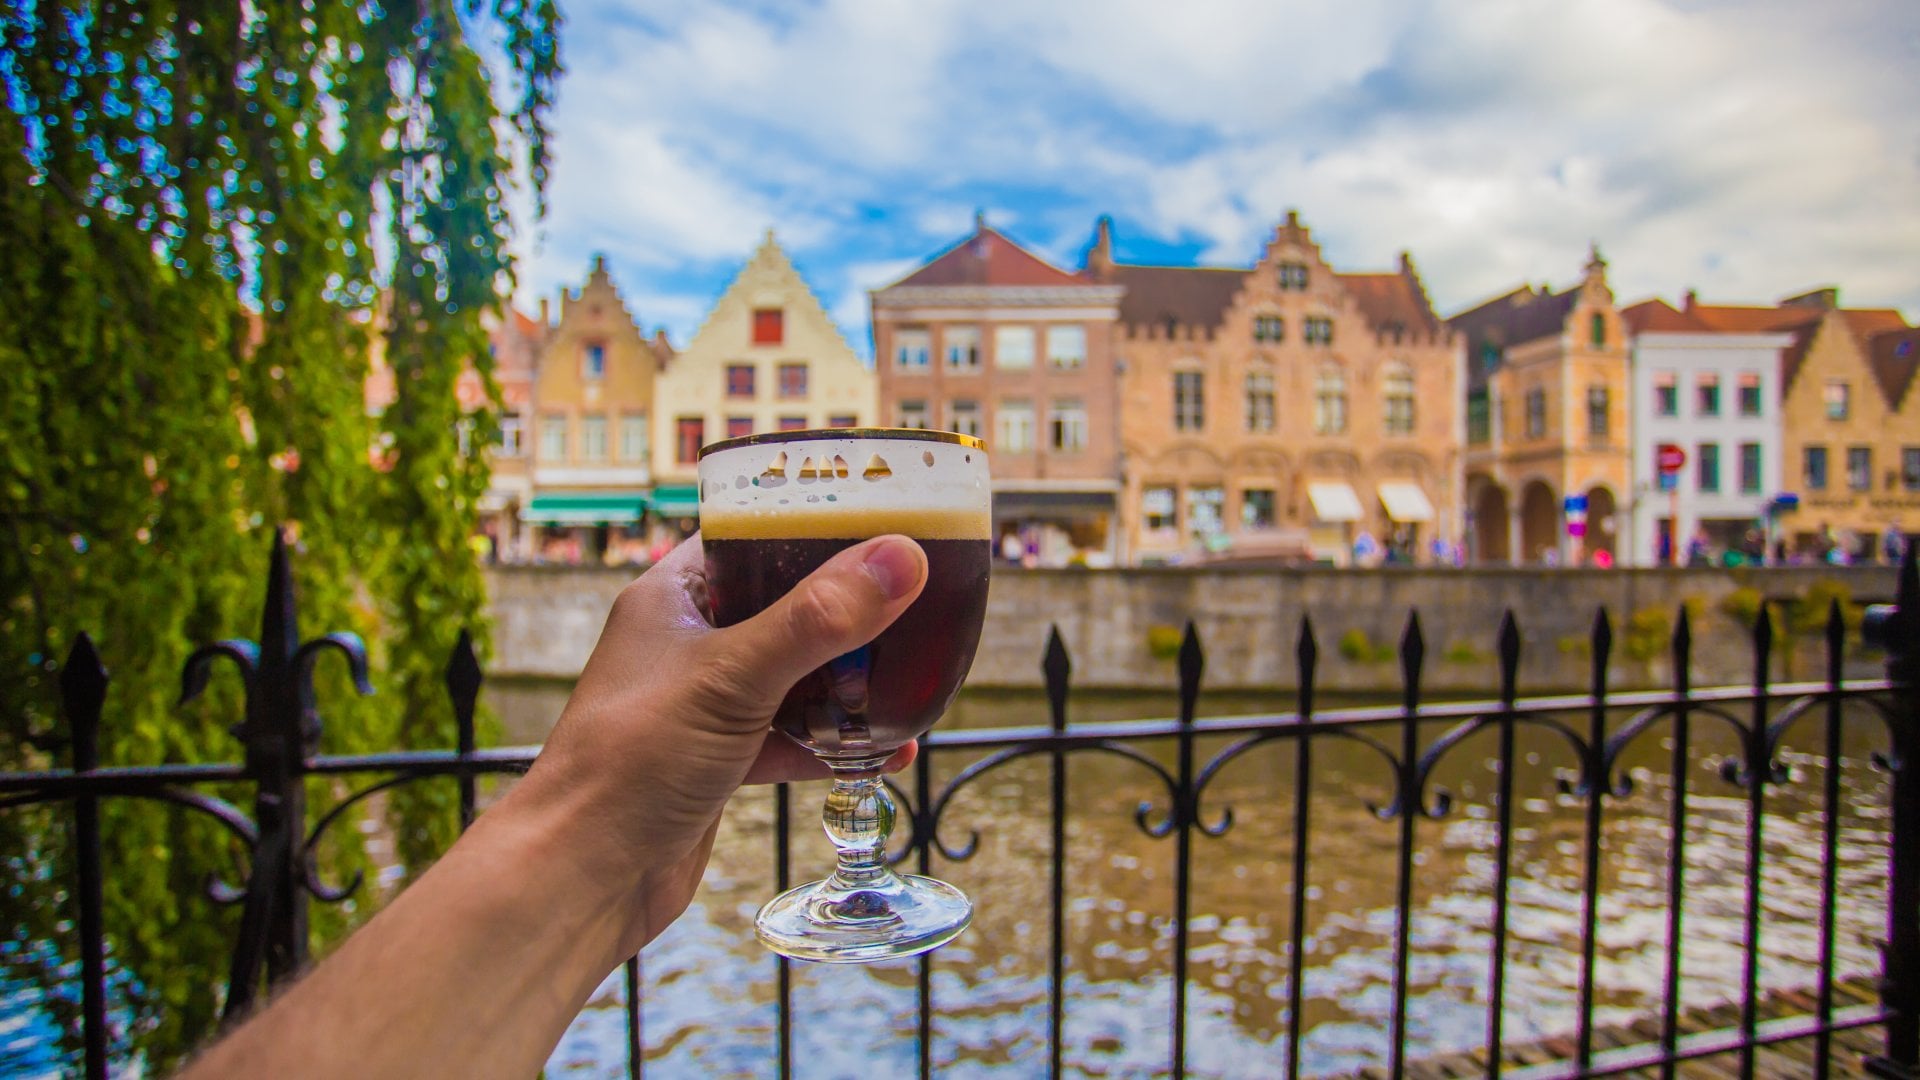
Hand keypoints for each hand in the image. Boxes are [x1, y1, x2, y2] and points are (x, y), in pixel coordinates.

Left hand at [494, 531, 927, 965]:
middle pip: (782, 605)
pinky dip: (834, 743)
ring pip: (792, 674)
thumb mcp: (733, 678)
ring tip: (913, 671)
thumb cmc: (629, 764)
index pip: (748, 534)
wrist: (583, 878)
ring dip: (847, 679)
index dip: (810, 523)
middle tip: (915, 596)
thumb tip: (899, 559)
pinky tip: (888, 749)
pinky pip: (790, 737)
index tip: (880, 516)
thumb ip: (818, 620)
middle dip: (846, 608)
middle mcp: (688, 642)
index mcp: (673, 597)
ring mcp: (704, 704)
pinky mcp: (720, 761)